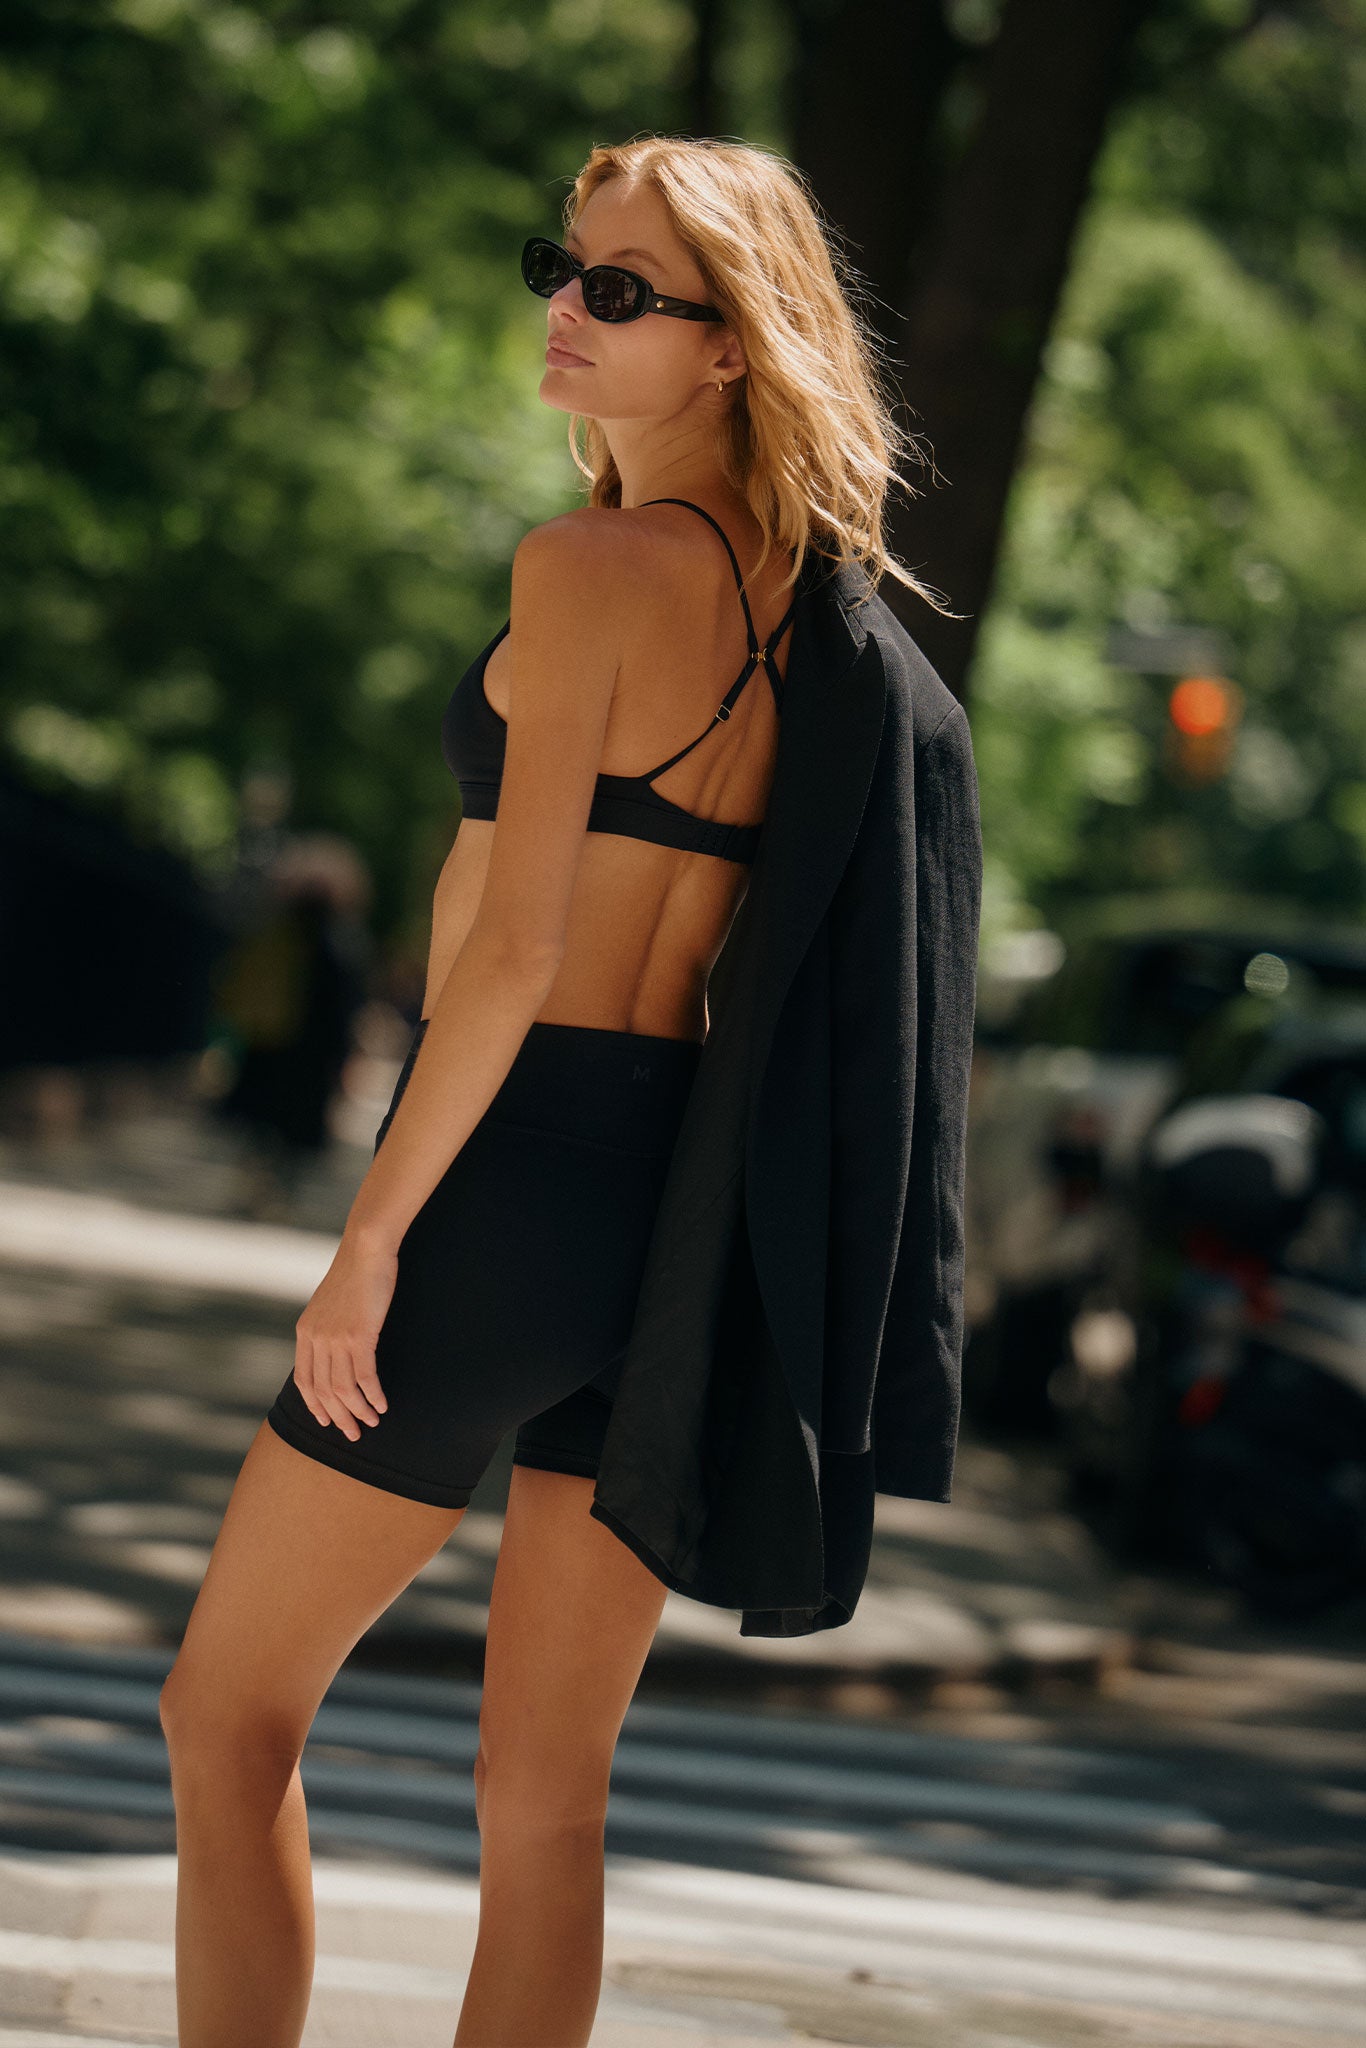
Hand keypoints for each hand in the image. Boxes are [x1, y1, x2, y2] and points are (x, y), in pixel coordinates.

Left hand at [293, 1231, 397, 1440]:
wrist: (365, 1251)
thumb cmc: (353, 1274)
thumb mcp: (329, 1304)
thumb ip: (326, 1328)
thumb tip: (333, 1350)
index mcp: (305, 1332)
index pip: (303, 1380)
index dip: (314, 1404)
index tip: (326, 1420)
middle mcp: (316, 1338)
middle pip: (323, 1390)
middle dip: (338, 1416)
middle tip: (353, 1433)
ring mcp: (336, 1338)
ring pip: (343, 1388)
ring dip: (358, 1410)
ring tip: (372, 1422)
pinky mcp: (359, 1335)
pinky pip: (364, 1376)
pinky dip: (373, 1395)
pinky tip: (382, 1404)